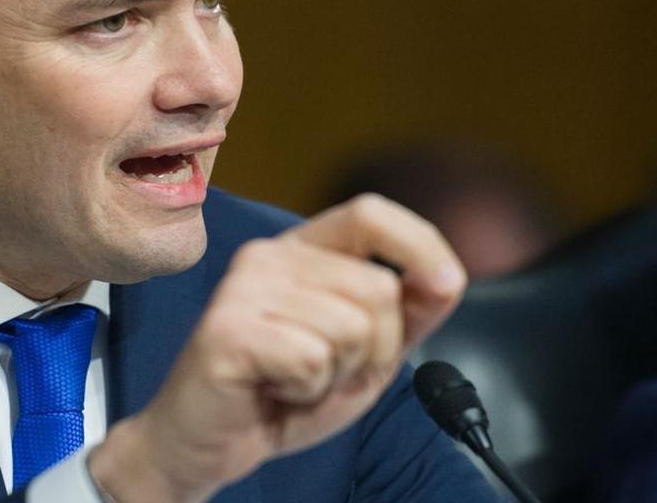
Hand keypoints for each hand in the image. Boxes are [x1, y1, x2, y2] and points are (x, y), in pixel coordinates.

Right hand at [88, 194, 466, 502]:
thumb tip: (447, 277)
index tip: (447, 284)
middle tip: (325, 371)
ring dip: (337, 374)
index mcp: (300, 250)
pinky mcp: (228, 328)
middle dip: (373, 349)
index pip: (369, 214)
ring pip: (352, 327)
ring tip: (295, 381)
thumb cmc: (281, 392)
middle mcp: (268, 256)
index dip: (420, 243)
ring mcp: (243, 288)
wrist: (209, 442)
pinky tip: (274, 388)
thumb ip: (405, 313)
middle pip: (378, 287)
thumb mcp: (362, 353)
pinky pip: (313, 359)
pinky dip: (306, 391)